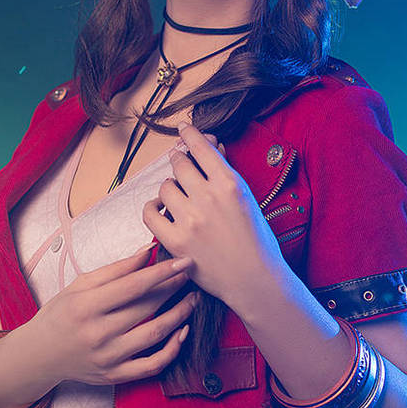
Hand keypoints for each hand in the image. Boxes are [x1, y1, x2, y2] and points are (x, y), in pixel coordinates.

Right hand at [30, 245, 198, 385]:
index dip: (163, 272)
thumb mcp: (80, 285)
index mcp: (86, 306)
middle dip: (174, 289)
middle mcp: (97, 333)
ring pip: (155, 335)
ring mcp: (108, 358)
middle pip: (147, 308)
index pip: (134, 286)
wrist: (40, 355)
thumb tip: (148, 253)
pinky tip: (182, 331)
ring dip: (180, 315)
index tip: (184, 261)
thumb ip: (116, 269)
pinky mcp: (115, 375)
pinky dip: (172, 350)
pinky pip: (152, 365)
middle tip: (190, 276)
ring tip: (192, 300)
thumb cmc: (61, 314)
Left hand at [142, 122, 286, 309]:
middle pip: (179, 164)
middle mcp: (207, 198)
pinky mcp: (175, 241)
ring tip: (179, 197)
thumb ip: (225, 173)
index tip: (184, 129)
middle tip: (182, 167)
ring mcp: (189, 220)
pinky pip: (150, 213)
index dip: (190, 134)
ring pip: (165, 187)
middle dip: (180, 162)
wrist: (254, 278)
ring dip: (170, 188)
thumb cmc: (256, 239)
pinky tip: (161, 209)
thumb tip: (211, 146)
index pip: (201, 147)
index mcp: (229, 184)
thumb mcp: (247, 199)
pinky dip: (153, 208)